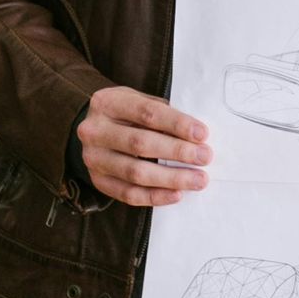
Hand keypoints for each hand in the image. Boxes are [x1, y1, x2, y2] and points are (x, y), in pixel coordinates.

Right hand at [76, 86, 209, 208]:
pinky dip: (155, 196)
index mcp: (107, 103)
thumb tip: (197, 134)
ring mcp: (93, 158)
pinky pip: (128, 194)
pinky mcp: (98, 181)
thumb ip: (163, 113)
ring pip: (135, 172)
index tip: (202, 134)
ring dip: (171, 178)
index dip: (177, 124)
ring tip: (198, 180)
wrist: (95, 131)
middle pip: (140, 143)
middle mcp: (95, 131)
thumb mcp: (139, 101)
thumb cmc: (126, 114)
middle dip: (178, 151)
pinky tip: (177, 194)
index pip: (147, 112)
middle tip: (205, 157)